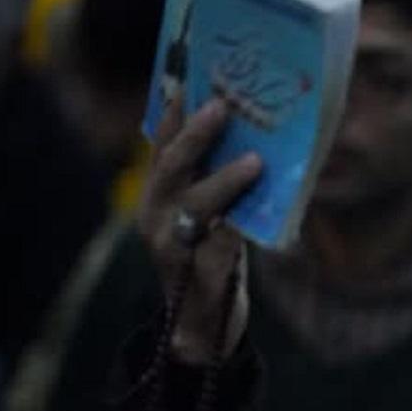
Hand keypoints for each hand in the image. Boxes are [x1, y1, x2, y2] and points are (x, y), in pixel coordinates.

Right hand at [138, 94, 262, 364]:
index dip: (174, 114)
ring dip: (224, 181)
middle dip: (196, 136)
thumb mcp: (213, 218)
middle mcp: (156, 220)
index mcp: (158, 199)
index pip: (162, 148)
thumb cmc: (212, 263)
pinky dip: (235, 235)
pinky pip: (217, 252)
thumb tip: (249, 139)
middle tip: (222, 108)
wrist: (203, 331)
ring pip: (194, 208)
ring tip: (255, 162)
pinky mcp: (196, 282)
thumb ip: (217, 184)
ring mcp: (172, 251)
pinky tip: (252, 222)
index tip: (189, 79)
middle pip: (172, 169)